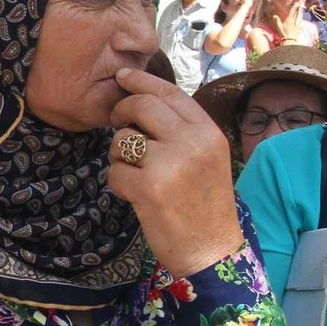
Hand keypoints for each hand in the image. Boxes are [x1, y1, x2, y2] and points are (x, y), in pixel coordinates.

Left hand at [106, 67, 244, 276]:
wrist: (211, 250)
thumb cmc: (203, 204)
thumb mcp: (205, 158)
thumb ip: (181, 130)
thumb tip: (141, 101)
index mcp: (208, 132)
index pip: (170, 93)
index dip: (142, 81)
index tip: (123, 76)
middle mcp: (192, 143)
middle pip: (141, 106)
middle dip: (121, 112)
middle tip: (117, 124)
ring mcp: (170, 165)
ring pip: (122, 140)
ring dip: (119, 156)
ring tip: (135, 173)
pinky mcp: (149, 188)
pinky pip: (115, 171)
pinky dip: (118, 183)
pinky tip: (135, 196)